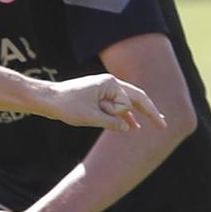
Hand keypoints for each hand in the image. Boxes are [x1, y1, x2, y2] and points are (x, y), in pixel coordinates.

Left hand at [47, 74, 165, 132]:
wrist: (47, 100)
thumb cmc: (66, 106)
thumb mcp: (91, 117)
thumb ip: (111, 122)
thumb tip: (128, 127)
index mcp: (111, 84)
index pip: (133, 100)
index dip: (144, 113)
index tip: (150, 123)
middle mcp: (110, 84)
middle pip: (136, 98)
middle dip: (149, 111)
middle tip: (163, 125)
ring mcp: (105, 90)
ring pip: (126, 103)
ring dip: (136, 115)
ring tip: (152, 126)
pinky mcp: (98, 97)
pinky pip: (117, 106)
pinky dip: (124, 115)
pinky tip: (132, 126)